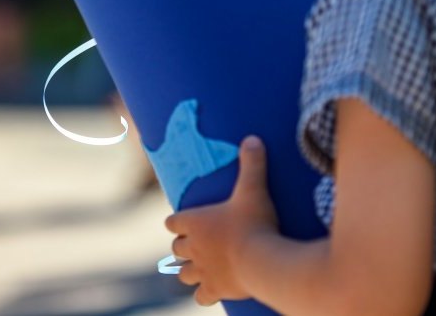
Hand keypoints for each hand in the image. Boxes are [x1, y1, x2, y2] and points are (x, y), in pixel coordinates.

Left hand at [164, 136, 278, 306]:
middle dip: (183, 247)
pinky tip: (212, 291)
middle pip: (176, 249)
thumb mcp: (253, 188)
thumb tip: (251, 138)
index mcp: (195, 222)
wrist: (262, 260)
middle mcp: (193, 247)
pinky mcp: (215, 289)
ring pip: (184, 274)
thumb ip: (252, 163)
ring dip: (189, 271)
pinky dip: (204, 294)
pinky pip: (201, 296)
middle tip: (197, 244)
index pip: (173, 222)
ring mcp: (203, 270)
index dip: (178, 222)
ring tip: (200, 268)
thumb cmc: (255, 222)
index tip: (185, 222)